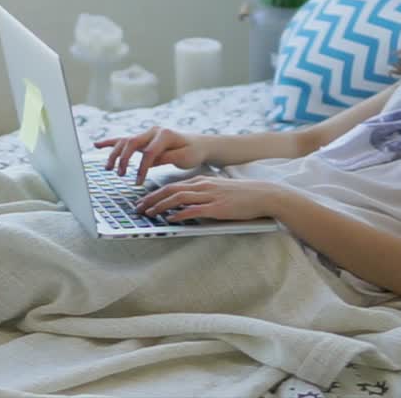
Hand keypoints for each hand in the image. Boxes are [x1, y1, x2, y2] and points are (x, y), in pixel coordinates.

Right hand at [92, 127, 208, 184]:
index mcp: (165, 134)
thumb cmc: (193, 152)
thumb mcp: (185, 157)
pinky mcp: (143, 139)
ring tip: (109, 168)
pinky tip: (97, 145)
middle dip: (124, 159)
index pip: (149, 152)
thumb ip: (167, 158)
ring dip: (115, 154)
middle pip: (132, 142)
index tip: (138, 183)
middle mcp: (153, 131)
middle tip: (121, 175)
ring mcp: (146, 134)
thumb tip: (149, 163)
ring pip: (125, 141)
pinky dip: (111, 143)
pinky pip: (124, 140)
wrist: (198, 144)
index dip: (142, 168)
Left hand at [135, 176, 279, 222]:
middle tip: (138, 208)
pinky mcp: (216, 208)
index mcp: (201, 181)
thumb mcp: (217, 189)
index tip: (143, 201)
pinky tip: (169, 219)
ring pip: (178, 198)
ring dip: (160, 206)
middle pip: (170, 190)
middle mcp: (202, 186)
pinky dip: (179, 214)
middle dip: (151, 199)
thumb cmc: (241, 195)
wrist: (262, 194)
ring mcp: (209, 196)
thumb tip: (186, 203)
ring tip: (149, 213)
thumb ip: (201, 194)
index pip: (172, 186)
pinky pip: (193, 210)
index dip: (155, 194)